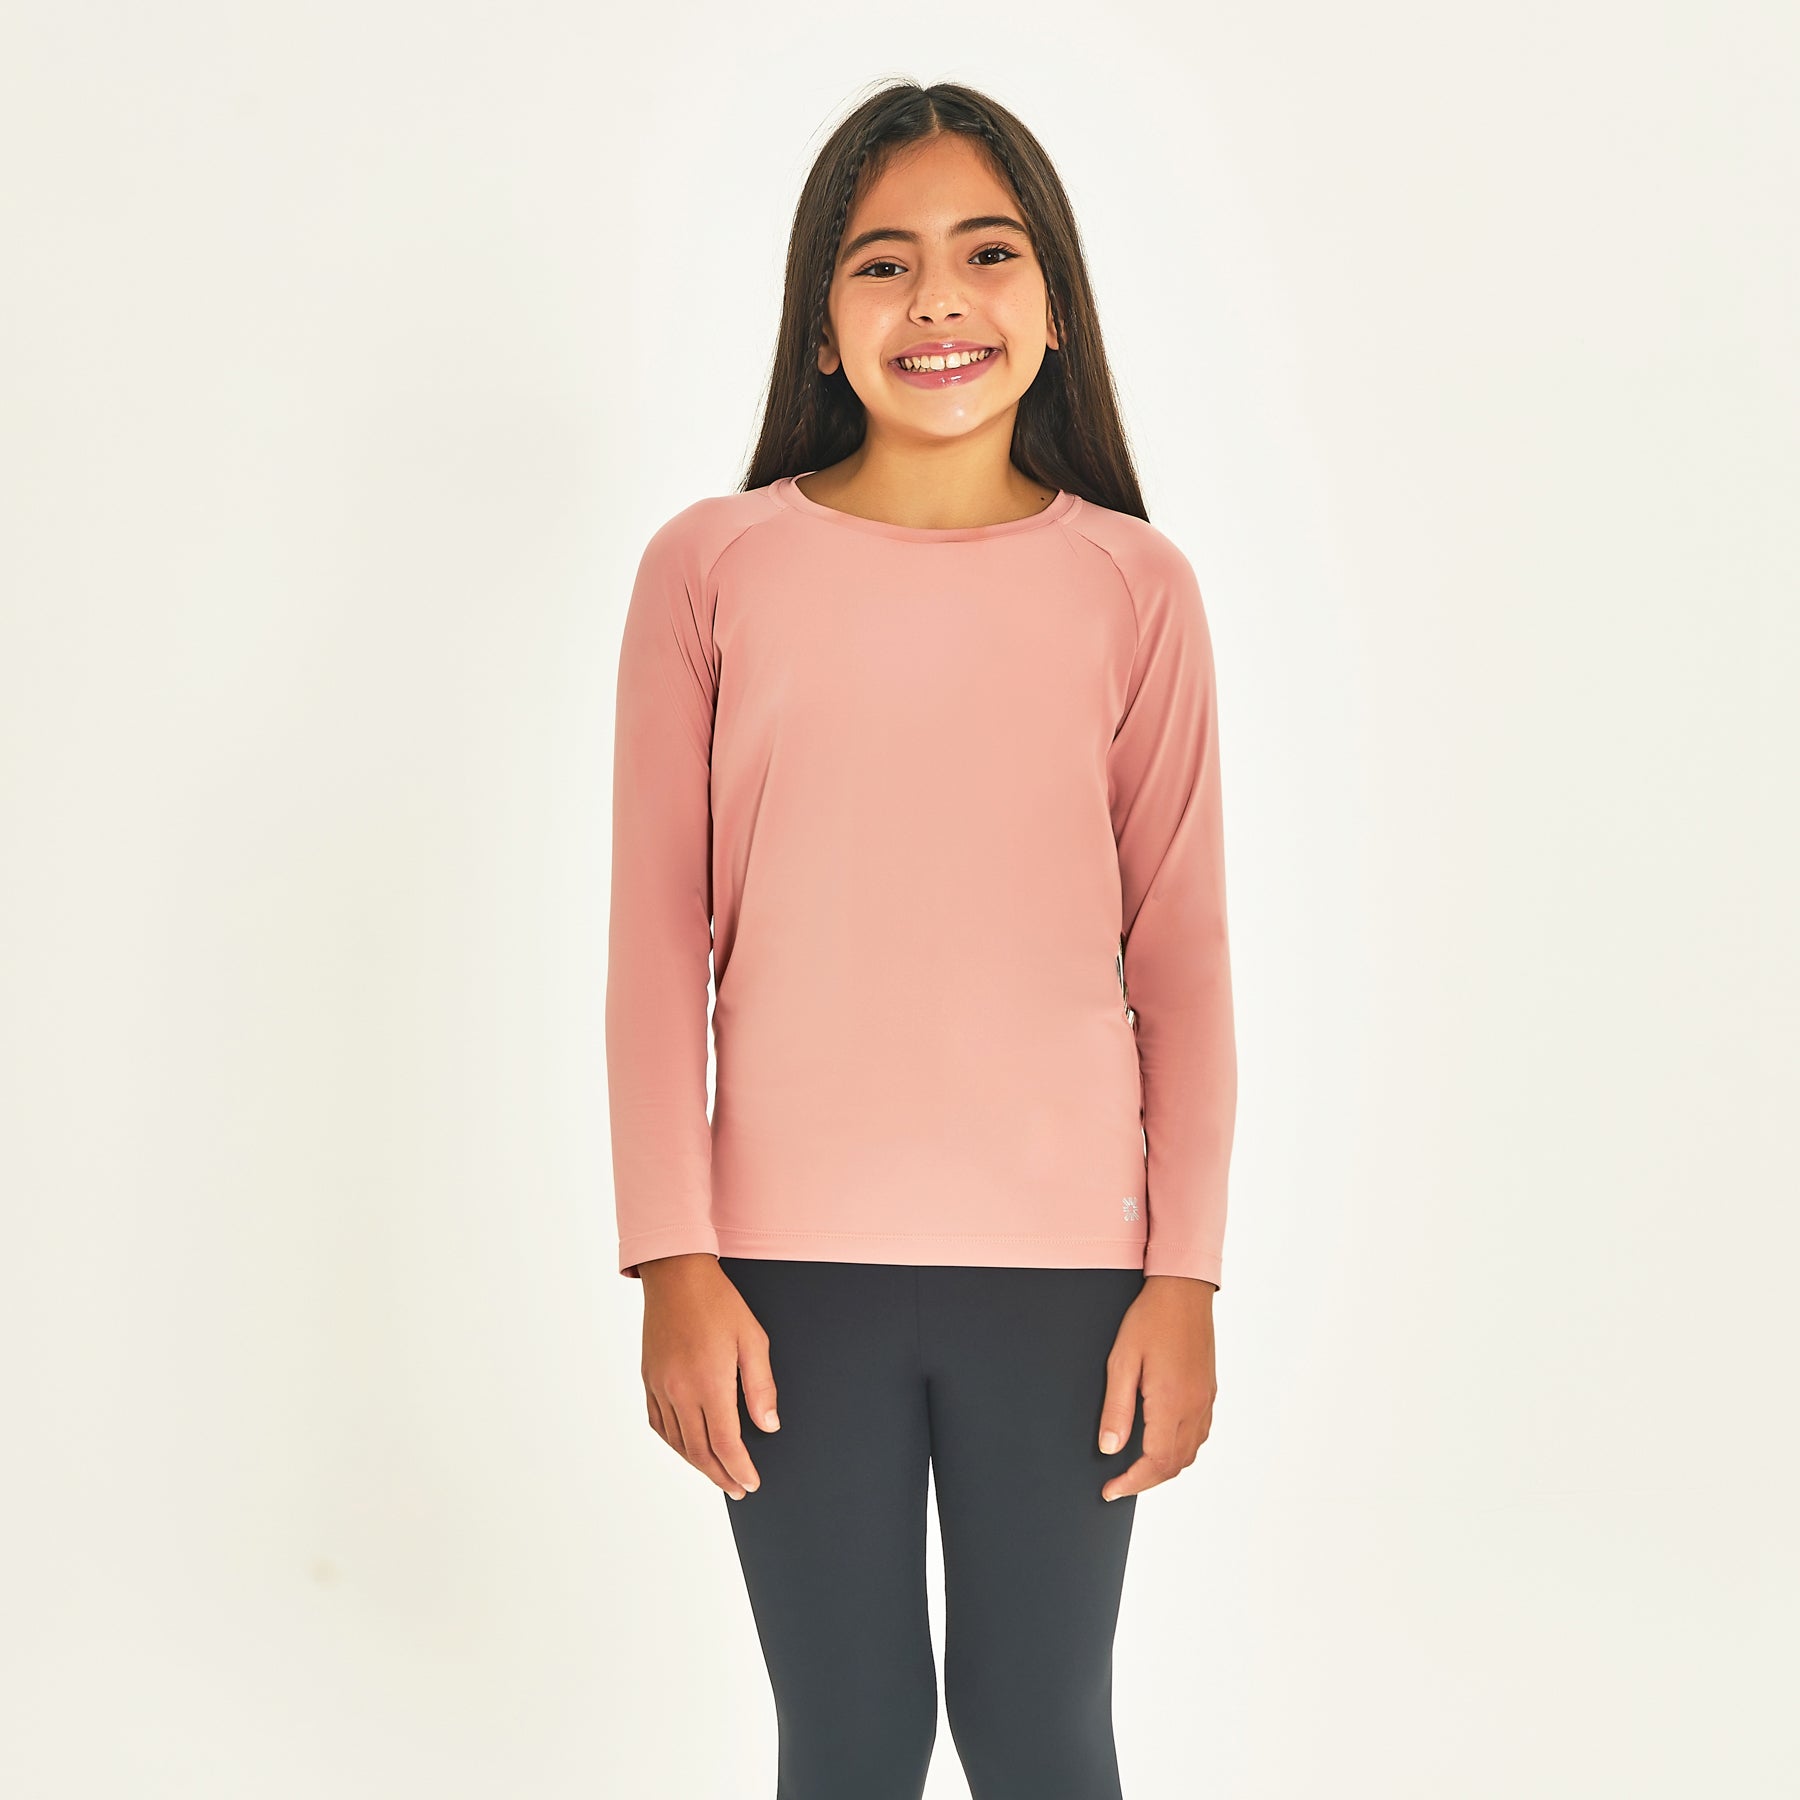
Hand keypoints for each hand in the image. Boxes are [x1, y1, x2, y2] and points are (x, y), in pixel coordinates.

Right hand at [638, 1253, 781, 1499]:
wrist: (675, 1275)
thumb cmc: (718, 1303)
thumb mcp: (752, 1339)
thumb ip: (761, 1387)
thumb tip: (768, 1426)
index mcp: (708, 1382)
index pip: (725, 1443)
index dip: (739, 1468)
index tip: (752, 1483)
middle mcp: (679, 1390)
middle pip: (699, 1451)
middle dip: (721, 1475)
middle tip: (738, 1489)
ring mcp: (660, 1386)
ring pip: (677, 1442)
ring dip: (698, 1464)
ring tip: (718, 1473)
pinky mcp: (648, 1379)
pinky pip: (658, 1424)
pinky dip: (675, 1443)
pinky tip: (687, 1447)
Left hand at [1097, 1275, 1216, 1500]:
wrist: (1183, 1290)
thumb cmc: (1149, 1320)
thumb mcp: (1122, 1361)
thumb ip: (1116, 1408)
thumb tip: (1110, 1449)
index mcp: (1172, 1403)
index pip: (1156, 1463)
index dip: (1132, 1483)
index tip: (1110, 1490)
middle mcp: (1194, 1407)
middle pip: (1175, 1465)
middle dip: (1146, 1481)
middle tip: (1118, 1484)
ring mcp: (1205, 1400)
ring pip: (1190, 1452)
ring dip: (1164, 1468)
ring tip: (1136, 1468)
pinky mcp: (1209, 1391)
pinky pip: (1199, 1434)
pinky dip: (1180, 1449)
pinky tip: (1161, 1442)